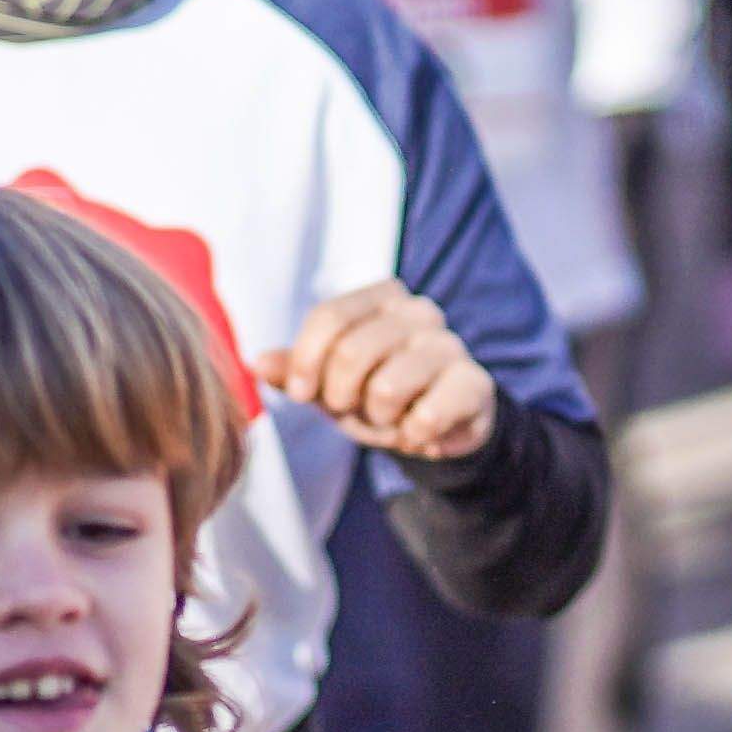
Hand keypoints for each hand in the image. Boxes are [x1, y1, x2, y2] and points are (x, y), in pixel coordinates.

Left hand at [264, 281, 495, 462]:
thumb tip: (256, 362)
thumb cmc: (374, 393)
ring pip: (386, 388)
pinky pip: (426, 416)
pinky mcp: (474, 384)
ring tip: (388, 417)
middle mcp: (420, 311)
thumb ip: (293, 369)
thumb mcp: (326, 380)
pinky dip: (412, 434)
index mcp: (383, 296)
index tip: (300, 393)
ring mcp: (450, 346)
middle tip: (349, 408)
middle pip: (352, 352)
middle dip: (339, 395)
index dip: (305, 361)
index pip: (329, 317)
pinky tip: (420, 430)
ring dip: (375, 418)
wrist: (434, 427)